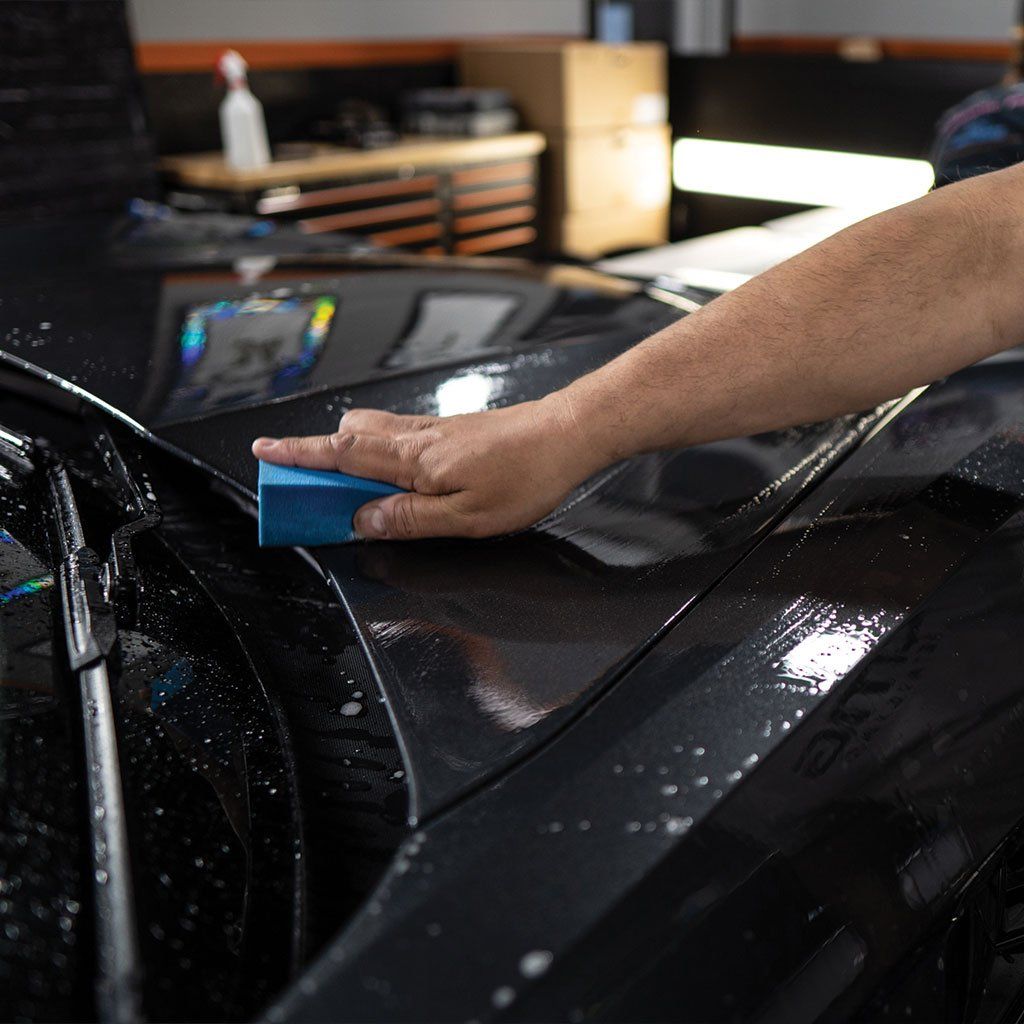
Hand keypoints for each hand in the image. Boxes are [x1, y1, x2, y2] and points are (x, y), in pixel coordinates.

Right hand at [250, 395, 602, 540]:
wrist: (568, 434)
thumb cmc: (527, 475)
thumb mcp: (466, 518)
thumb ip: (409, 520)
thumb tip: (362, 521)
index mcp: (414, 460)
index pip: (341, 455)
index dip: (299, 455)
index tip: (265, 453)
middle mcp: (419, 437)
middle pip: (350, 436)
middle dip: (317, 453)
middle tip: (299, 478)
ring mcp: (436, 429)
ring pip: (375, 431)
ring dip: (349, 451)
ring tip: (345, 484)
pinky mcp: (454, 429)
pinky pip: (401, 434)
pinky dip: (381, 449)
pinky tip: (396, 474)